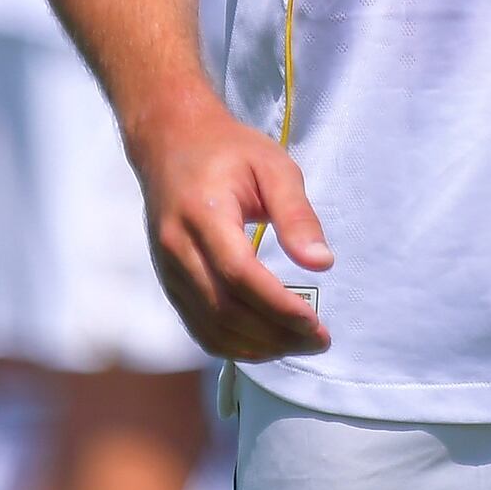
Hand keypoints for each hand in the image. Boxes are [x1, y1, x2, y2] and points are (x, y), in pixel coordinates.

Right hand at [127, 89, 331, 360]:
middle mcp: (177, 246)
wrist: (171, 143)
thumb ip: (297, 214)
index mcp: (203, 212)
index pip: (238, 274)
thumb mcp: (273, 166)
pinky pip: (199, 327)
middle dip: (275, 334)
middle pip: (224, 309)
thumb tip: (322, 264)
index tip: (315, 323)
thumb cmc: (230, 151)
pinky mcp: (169, 282)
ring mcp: (168, 268)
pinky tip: (268, 343)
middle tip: (319, 340)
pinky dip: (234, 345)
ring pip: (210, 326)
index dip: (277, 306)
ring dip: (258, 347)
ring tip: (299, 343)